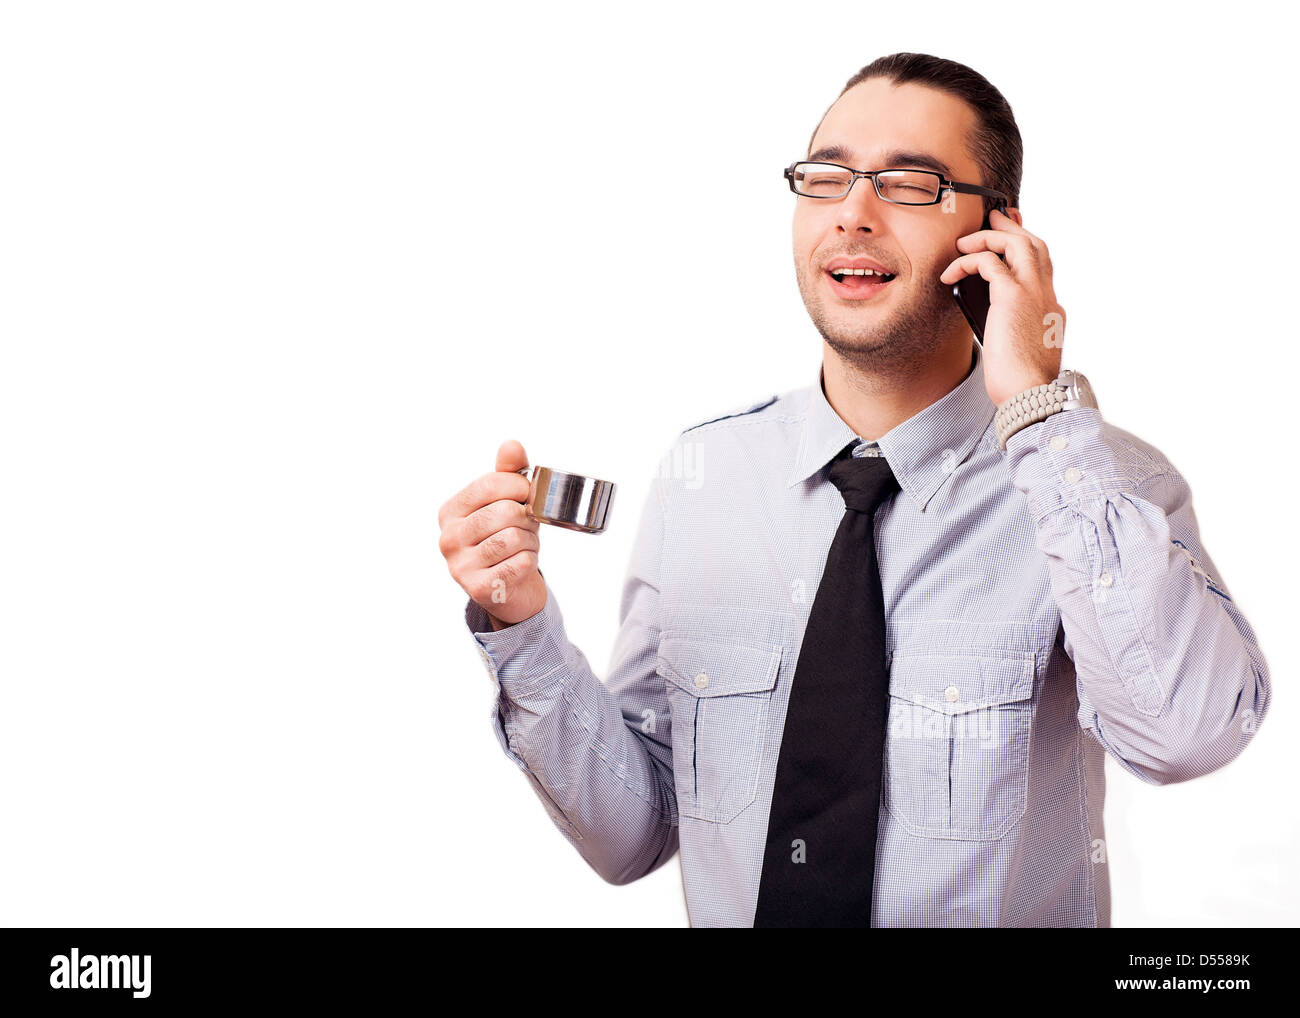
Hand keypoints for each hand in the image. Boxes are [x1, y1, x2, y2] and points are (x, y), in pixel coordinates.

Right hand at [438, 440, 544, 630]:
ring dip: (530, 540)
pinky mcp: (479, 588)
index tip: (527, 495)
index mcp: (450, 512)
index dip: (519, 486)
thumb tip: (511, 445)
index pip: (489, 484)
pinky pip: (521, 563)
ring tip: (523, 545)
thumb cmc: (506, 538)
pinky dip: (530, 560)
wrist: (510, 588)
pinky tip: (521, 563)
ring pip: (514, 538)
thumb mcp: (506, 501)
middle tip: (527, 526)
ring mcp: (460, 566)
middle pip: (504, 511)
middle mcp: (449, 538)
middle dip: (527, 518)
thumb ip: (508, 473)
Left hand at [939, 208, 1065, 406]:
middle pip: (1035, 245)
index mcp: (1051, 309)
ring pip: (1018, 243)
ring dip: (989, 236)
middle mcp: (1047, 296)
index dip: (1024, 249)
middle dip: (1012, 228)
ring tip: (963, 241)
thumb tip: (996, 324)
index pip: (1041, 268)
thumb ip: (1013, 331)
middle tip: (992, 218)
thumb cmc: (1020, 384)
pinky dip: (967, 261)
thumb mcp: (1019, 351)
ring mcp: (1033, 293)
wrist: (1030, 396)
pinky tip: (950, 273)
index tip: (1008, 238)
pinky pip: (989, 261)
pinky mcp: (1012, 297)